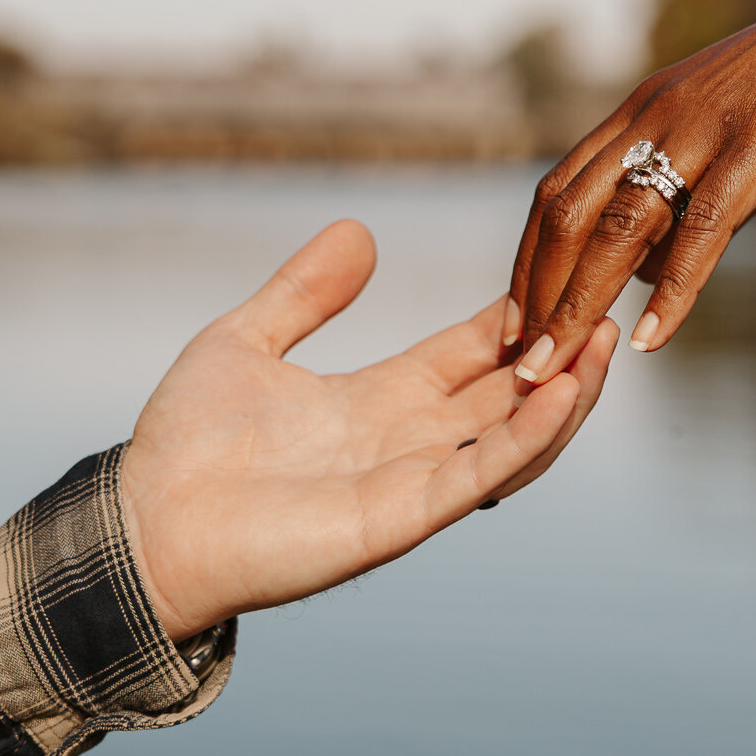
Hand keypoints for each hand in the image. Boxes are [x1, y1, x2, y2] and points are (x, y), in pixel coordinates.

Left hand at [120, 219, 617, 638]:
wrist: (146, 525)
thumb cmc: (184, 446)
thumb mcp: (244, 341)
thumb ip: (305, 293)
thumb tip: (358, 230)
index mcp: (377, 401)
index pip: (468, 355)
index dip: (513, 319)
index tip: (561, 273)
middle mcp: (406, 443)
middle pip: (508, 394)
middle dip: (559, 353)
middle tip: (609, 301)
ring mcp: (409, 483)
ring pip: (512, 436)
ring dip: (563, 395)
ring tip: (602, 341)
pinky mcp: (399, 519)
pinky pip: (477, 475)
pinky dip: (524, 439)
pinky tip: (558, 395)